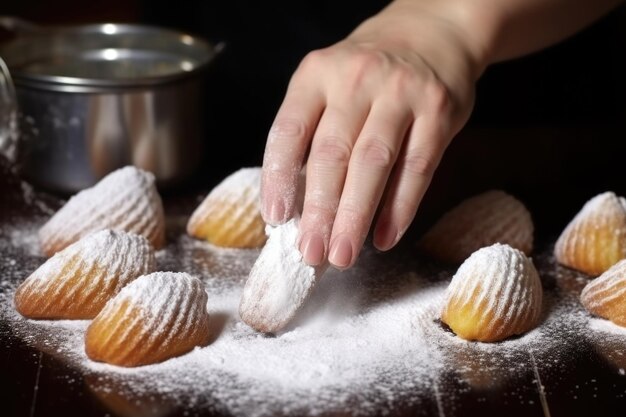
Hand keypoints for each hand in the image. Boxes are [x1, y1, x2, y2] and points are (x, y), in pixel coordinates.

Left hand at [261, 2, 479, 268]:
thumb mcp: (329, 82)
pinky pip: (418, 167)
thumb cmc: (369, 72)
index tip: (276, 218)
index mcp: (317, 74)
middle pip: (332, 154)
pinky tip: (384, 238)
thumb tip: (296, 203)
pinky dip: (399, 208)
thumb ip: (313, 131)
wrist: (432, 31)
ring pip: (373, 163)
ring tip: (341, 254)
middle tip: (310, 253)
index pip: (289, 130)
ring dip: (355, 215)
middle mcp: (356, 79)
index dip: (279, 177)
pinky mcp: (438, 111)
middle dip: (319, 210)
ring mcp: (401, 94)